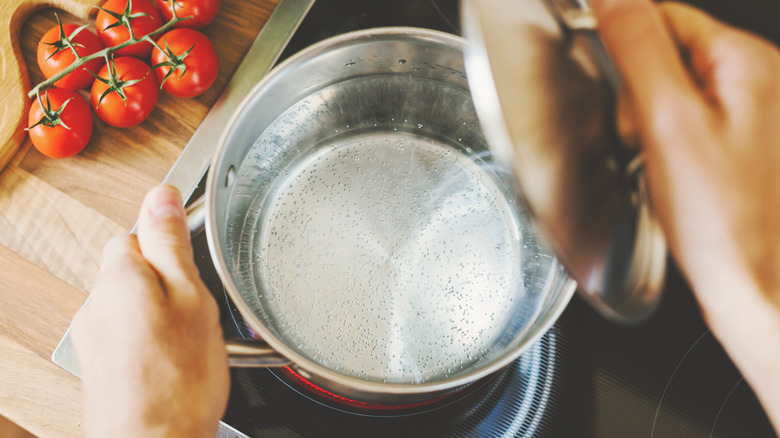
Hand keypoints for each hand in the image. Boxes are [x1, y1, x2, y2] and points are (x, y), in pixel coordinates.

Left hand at [71, 185, 228, 437]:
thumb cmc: (177, 383)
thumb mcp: (191, 298)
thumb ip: (171, 243)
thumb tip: (160, 195)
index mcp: (119, 275)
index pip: (139, 230)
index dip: (173, 244)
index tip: (195, 263)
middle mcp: (96, 301)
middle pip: (136, 266)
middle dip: (169, 280)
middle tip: (200, 308)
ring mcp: (94, 334)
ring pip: (134, 300)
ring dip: (161, 310)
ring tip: (191, 340)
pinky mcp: (100, 362)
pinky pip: (129, 331)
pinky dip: (150, 337)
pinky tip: (175, 360)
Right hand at [592, 0, 779, 429]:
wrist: (758, 291)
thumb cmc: (725, 221)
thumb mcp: (667, 124)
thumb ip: (638, 49)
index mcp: (745, 63)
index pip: (663, 16)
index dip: (624, 48)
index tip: (613, 84)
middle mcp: (758, 84)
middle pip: (668, 57)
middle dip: (638, 96)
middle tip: (644, 140)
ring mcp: (751, 119)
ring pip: (673, 97)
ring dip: (650, 126)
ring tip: (660, 166)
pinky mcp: (741, 151)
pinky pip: (686, 129)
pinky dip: (666, 149)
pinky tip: (672, 178)